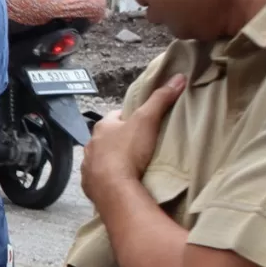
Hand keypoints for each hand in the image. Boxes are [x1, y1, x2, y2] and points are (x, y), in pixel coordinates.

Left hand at [86, 73, 185, 197]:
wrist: (113, 188)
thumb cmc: (128, 151)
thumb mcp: (147, 120)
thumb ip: (160, 100)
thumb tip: (178, 77)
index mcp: (101, 127)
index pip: (116, 117)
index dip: (129, 118)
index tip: (143, 122)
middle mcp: (90, 145)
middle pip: (108, 138)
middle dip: (120, 140)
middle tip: (139, 145)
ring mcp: (88, 166)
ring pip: (101, 158)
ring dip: (113, 159)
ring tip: (131, 164)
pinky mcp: (89, 185)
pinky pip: (98, 178)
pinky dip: (108, 178)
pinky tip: (120, 181)